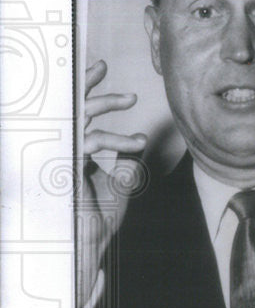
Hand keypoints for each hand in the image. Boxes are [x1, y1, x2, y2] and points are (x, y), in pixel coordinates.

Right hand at [77, 60, 146, 307]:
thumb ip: (125, 159)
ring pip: (79, 119)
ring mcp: (61, 157)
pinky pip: (88, 144)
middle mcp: (65, 150)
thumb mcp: (121, 182)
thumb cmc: (102, 215)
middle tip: (102, 65)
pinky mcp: (64, 167)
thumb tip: (140, 141)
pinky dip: (114, 140)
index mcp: (74, 151)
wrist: (91, 242)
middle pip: (72, 109)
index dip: (90, 94)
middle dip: (86, 84)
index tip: (102, 72)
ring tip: (132, 98)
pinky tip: (138, 142)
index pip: (79, 116)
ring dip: (105, 104)